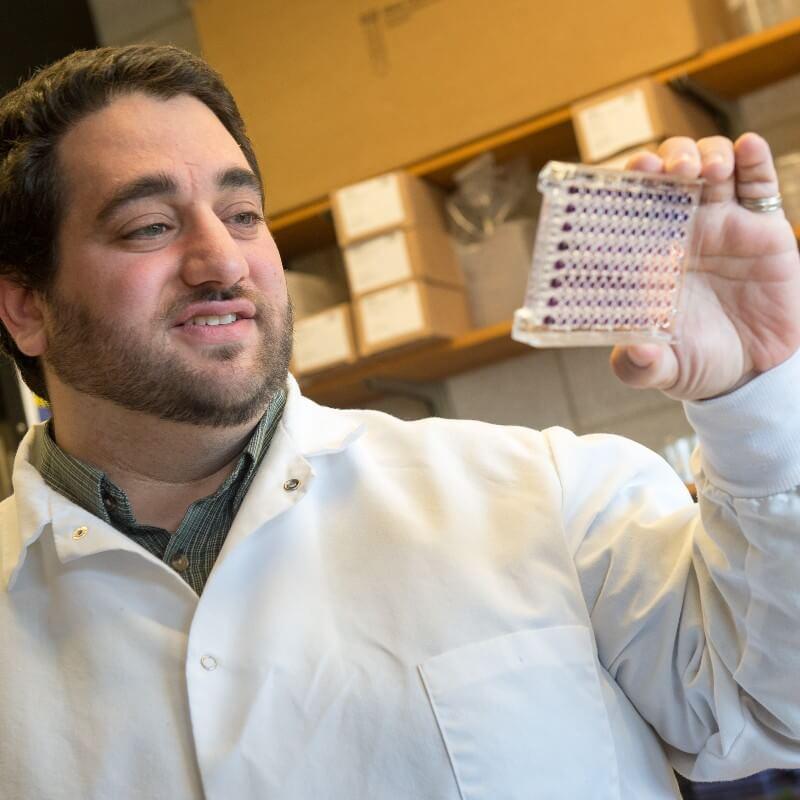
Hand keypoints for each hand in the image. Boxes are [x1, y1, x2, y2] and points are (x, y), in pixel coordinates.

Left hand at [610, 134, 799, 400]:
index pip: (632, 204)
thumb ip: (639, 365)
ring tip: (709, 171)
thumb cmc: (695, 362)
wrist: (750, 372)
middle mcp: (682, 229)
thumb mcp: (662, 370)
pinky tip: (747, 147)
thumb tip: (635, 352)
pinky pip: (758, 183)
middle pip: (671, 171)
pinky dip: (754, 158)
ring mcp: (723, 223)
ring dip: (709, 155)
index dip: (629, 182)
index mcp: (649, 253)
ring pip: (713, 167)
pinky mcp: (762, 226)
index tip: (631, 173)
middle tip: (673, 170)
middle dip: (670, 158)